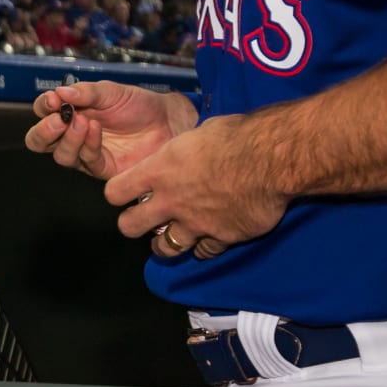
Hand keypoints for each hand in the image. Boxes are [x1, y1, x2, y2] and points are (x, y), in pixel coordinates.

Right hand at [24, 79, 194, 179]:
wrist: (168, 120)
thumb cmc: (138, 104)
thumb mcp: (110, 91)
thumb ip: (85, 92)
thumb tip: (59, 93)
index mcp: (71, 112)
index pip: (44, 112)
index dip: (43, 107)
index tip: (53, 99)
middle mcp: (73, 135)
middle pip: (40, 142)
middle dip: (43, 131)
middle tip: (57, 119)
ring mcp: (86, 153)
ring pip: (61, 155)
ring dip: (68, 138)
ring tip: (81, 121)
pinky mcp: (103, 168)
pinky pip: (87, 161)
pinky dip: (88, 144)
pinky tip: (95, 129)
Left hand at [104, 113, 289, 259]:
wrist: (271, 161)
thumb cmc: (236, 137)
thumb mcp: (197, 134)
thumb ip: (182, 152)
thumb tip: (185, 150)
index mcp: (159, 171)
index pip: (116, 191)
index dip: (117, 194)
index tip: (124, 193)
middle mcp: (170, 201)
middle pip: (130, 226)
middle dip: (132, 224)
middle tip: (142, 219)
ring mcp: (194, 223)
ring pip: (164, 248)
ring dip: (165, 244)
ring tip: (169, 238)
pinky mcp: (221, 237)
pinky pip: (203, 252)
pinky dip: (203, 248)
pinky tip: (207, 240)